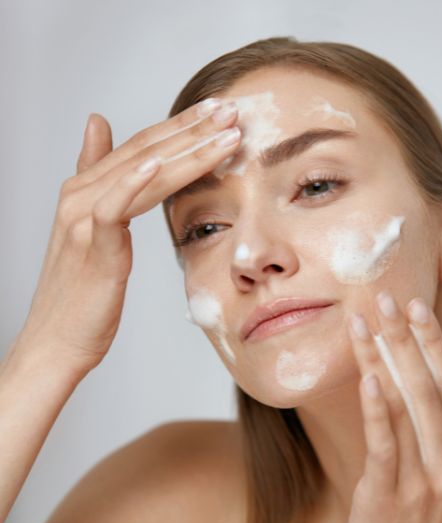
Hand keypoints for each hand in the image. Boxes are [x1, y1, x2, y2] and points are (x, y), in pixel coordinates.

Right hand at [13, 100, 240, 375]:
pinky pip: (114, 209)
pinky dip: (135, 183)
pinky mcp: (92, 246)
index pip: (143, 146)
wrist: (58, 340)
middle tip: (230, 110)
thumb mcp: (94, 227)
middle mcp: (82, 194)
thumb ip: (100, 177)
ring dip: (186, 149)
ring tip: (224, 131)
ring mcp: (83, 218)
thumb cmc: (83, 291)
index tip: (218, 112)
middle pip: (146, 151)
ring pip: (141, 172)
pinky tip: (161, 163)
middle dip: (193, 128)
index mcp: (88, 189)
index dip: (181, 126)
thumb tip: (97, 124)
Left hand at [344, 290, 441, 522]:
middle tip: (385, 299)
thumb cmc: (427, 508)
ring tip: (362, 324)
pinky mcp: (388, 492)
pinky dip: (376, 407)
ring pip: (402, 406)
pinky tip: (367, 376)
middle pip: (427, 386)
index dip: (433, 342)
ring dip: (380, 360)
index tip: (415, 306)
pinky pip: (384, 442)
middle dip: (405, 339)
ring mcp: (422, 480)